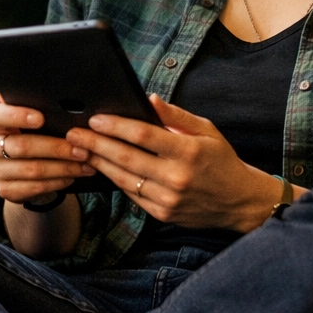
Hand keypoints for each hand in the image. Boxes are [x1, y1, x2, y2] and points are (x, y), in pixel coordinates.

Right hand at [0, 100, 97, 203]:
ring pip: (32, 170)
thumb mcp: (32, 120)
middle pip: (22, 146)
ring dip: (63, 167)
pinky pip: (35, 187)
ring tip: (85, 163)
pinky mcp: (5, 190)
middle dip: (56, 147)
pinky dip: (57, 181)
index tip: (41, 118)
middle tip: (82, 148)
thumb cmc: (32, 134)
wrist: (24, 169)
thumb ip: (39, 108)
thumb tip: (64, 99)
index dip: (17, 116)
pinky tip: (72, 176)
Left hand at [64, 95, 296, 231]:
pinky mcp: (162, 213)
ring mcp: (168, 198)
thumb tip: (148, 99)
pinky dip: (114, 179)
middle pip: (127, 158)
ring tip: (79, 149)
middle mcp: (177, 177)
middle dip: (96, 144)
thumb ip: (175, 115)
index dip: (116, 126)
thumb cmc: (221, 160)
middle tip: (73, 134)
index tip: (95, 118)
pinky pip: (131, 194)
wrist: (239, 201)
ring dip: (98, 163)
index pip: (144, 136)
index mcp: (189, 152)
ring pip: (124, 178)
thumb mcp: (206, 130)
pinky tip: (100, 167)